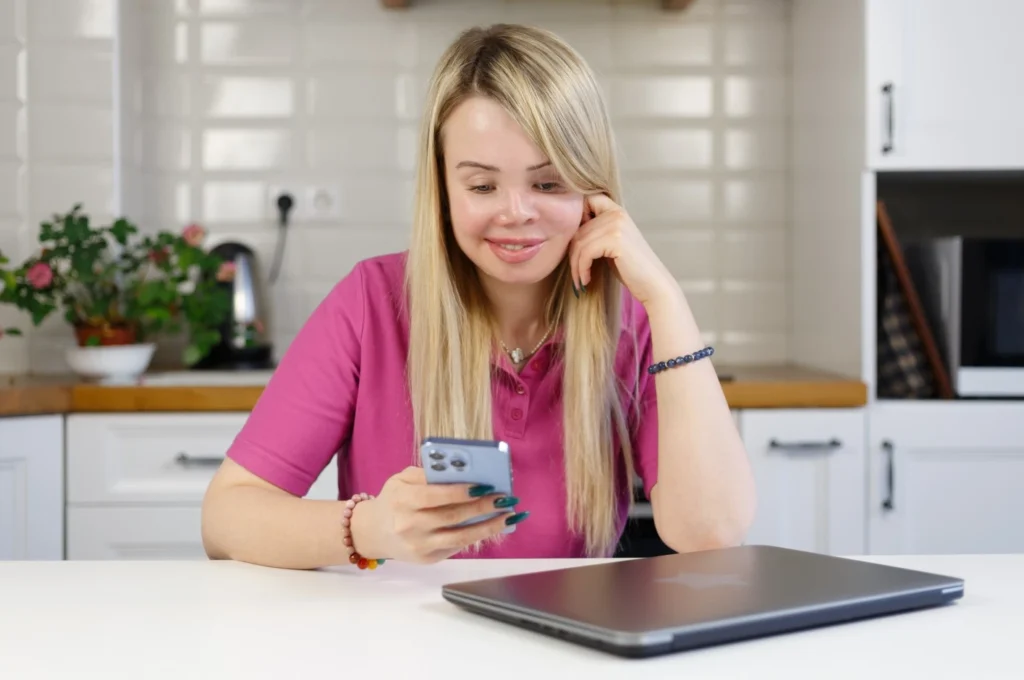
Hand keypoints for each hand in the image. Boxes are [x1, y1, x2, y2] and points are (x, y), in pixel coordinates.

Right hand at [349, 467, 523, 563]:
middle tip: (506, 498)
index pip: (434, 495)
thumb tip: (462, 472)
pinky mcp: (427, 559)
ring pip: (460, 537)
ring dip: (489, 526)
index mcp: (402, 500)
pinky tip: (494, 526)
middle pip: (452, 516)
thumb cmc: (393, 500)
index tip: (484, 485)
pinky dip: (477, 536)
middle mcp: (409, 525)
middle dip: (482, 507)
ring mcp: (419, 545)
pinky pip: (457, 546)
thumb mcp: (402, 480)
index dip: (460, 491)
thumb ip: (428, 474)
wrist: (372, 532)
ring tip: (510, 515)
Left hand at [569, 193, 679, 307]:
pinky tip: (586, 280)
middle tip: (575, 275)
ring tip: (580, 280)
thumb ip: (594, 233)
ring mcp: (617, 225)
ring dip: (575, 266)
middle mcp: (617, 213)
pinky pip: (585, 252)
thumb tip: (564, 233)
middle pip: (578, 229)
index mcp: (617, 211)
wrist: (654, 285)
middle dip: (572, 254)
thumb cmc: (630, 268)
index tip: (577, 245)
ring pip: (579, 242)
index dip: (576, 218)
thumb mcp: (610, 245)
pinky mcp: (616, 240)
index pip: (587, 200)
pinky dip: (581, 269)